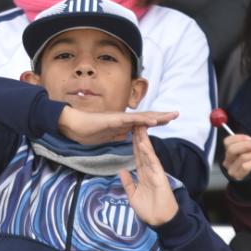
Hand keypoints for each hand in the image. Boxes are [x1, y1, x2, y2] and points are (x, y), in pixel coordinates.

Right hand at [57, 106, 176, 145]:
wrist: (73, 125)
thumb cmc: (87, 130)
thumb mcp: (106, 136)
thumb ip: (117, 134)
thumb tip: (127, 136)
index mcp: (122, 124)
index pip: (142, 122)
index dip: (155, 120)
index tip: (168, 120)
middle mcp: (123, 119)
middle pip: (146, 117)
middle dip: (162, 116)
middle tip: (177, 113)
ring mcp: (119, 118)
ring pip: (141, 117)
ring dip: (156, 116)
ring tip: (170, 116)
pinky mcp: (113, 120)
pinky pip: (131, 120)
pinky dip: (143, 120)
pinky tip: (153, 121)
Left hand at [119, 125, 178, 226]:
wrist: (160, 221)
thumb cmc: (149, 210)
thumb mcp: (133, 195)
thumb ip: (128, 182)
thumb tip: (121, 170)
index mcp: (143, 174)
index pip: (137, 156)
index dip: (133, 144)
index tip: (129, 132)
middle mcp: (150, 171)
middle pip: (143, 151)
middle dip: (139, 137)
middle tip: (135, 121)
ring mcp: (155, 173)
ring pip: (148, 153)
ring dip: (143, 140)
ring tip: (139, 126)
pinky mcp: (160, 177)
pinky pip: (153, 163)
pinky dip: (147, 153)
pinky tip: (143, 144)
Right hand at [222, 132, 250, 180]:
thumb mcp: (248, 152)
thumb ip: (248, 146)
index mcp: (228, 152)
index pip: (227, 142)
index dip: (239, 138)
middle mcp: (227, 161)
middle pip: (232, 149)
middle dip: (247, 145)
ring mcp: (231, 169)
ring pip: (242, 158)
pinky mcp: (237, 176)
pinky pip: (245, 167)